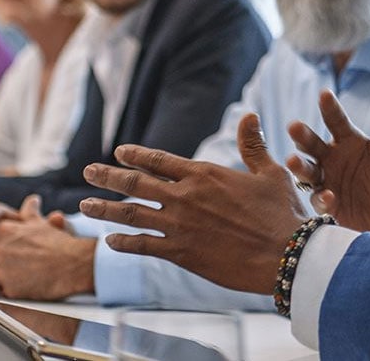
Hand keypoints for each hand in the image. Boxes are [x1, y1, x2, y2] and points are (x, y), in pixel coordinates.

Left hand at [0, 195, 91, 299]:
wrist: (75, 265)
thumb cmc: (61, 245)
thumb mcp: (42, 225)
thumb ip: (30, 214)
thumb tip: (31, 201)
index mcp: (7, 231)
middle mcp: (0, 248)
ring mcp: (3, 268)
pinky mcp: (8, 286)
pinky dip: (3, 289)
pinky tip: (14, 287)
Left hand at [80, 113, 306, 294]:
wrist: (285, 254)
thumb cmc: (281, 213)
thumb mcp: (270, 173)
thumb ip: (253, 145)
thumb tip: (249, 116)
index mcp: (205, 174)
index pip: (159, 160)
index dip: (135, 155)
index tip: (118, 153)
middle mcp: (185, 197)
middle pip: (135, 184)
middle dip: (107, 177)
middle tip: (88, 172)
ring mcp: (179, 225)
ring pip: (131, 214)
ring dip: (105, 209)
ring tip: (84, 206)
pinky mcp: (180, 253)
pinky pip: (142, 246)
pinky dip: (123, 243)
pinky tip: (110, 241)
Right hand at [286, 90, 369, 234]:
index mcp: (351, 142)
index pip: (337, 121)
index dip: (330, 108)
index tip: (324, 94)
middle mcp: (333, 159)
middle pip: (312, 144)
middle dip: (303, 136)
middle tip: (294, 127)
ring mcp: (327, 182)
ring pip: (307, 171)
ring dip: (299, 166)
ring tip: (292, 161)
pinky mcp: (328, 205)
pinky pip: (319, 200)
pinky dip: (322, 198)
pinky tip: (330, 197)